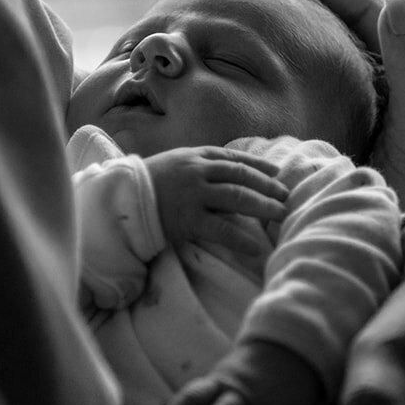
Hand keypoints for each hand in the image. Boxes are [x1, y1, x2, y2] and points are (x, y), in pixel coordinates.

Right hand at [146, 146, 287, 258]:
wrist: (119, 197)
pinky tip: (256, 248)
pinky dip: (241, 239)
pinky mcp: (188, 219)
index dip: (258, 165)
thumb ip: (199, 168)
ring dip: (263, 206)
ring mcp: (194, 194)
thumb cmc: (145, 183)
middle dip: (268, 185)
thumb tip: (228, 179)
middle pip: (242, 176)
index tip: (276, 171)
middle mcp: (198, 172)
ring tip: (281, 214)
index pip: (235, 159)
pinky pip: (222, 229)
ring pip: (238, 198)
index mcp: (195, 156)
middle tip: (286, 195)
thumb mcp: (174, 164)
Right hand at [219, 0, 404, 211]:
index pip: (360, 9)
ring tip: (228, 11)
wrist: (396, 244)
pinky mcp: (333, 129)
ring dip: (273, 26)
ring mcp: (355, 105)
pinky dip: (269, 65)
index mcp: (403, 73)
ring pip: (312, 50)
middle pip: (330, 22)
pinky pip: (300, 84)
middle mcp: (379, 82)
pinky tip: (238, 67)